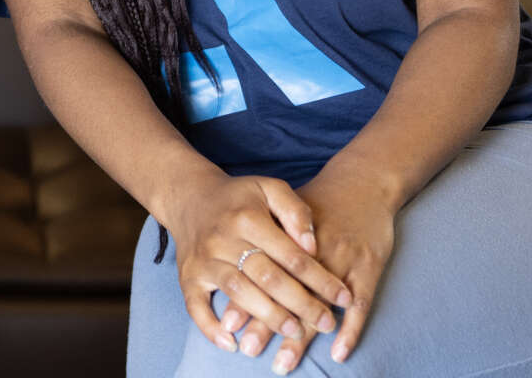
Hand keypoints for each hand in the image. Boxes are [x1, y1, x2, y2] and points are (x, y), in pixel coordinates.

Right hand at [170, 173, 353, 355]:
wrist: (190, 197)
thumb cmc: (238, 198)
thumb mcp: (269, 188)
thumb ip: (295, 211)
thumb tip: (312, 246)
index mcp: (247, 217)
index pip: (292, 255)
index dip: (321, 279)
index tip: (343, 298)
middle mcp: (223, 239)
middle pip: (268, 277)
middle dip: (301, 303)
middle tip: (327, 322)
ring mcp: (204, 259)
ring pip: (238, 292)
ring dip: (268, 316)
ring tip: (294, 331)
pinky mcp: (188, 276)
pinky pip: (195, 306)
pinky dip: (210, 327)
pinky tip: (231, 342)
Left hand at [234, 167, 397, 371]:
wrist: (362, 182)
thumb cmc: (318, 203)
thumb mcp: (284, 210)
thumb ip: (261, 239)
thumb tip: (232, 273)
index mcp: (286, 234)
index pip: (260, 273)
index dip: (245, 298)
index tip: (229, 325)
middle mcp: (313, 248)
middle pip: (286, 291)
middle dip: (266, 322)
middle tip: (250, 348)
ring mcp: (343, 257)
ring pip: (318, 303)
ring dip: (300, 335)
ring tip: (282, 362)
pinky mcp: (369, 266)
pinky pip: (360, 304)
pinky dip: (350, 330)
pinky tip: (338, 353)